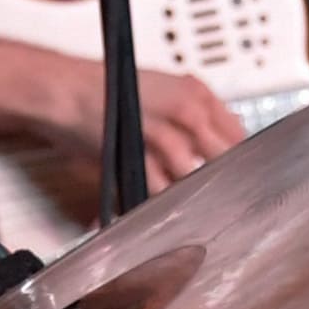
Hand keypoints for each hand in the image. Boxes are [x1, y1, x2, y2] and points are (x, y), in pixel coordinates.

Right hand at [10, 58, 246, 217]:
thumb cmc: (105, 92)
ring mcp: (165, 136)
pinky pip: (161, 192)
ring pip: (195, 181)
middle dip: (225, 185)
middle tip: (227, 206)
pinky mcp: (140, 158)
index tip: (245, 180)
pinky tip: (163, 215)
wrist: (64, 91)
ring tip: (195, 219)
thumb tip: (216, 147)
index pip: (239, 136)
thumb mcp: (161, 89)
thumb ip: (192, 117)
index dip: (243, 163)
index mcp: (197, 93)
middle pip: (225, 161)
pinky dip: (162, 206)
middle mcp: (187, 112)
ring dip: (194, 200)